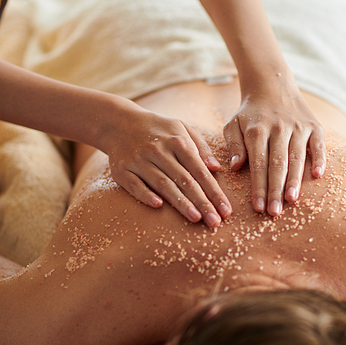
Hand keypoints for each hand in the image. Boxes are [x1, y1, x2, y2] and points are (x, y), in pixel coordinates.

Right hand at [101, 103, 231, 226]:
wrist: (119, 122)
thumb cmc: (159, 130)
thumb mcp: (183, 129)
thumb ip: (201, 147)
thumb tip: (216, 168)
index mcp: (178, 141)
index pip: (200, 170)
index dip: (214, 191)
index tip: (226, 210)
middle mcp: (159, 150)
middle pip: (184, 180)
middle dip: (202, 202)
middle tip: (215, 222)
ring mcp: (138, 160)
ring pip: (162, 183)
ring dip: (180, 202)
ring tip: (196, 218)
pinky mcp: (121, 169)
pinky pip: (134, 184)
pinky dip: (145, 194)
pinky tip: (158, 206)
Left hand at [223, 81, 325, 215]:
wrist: (273, 85)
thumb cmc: (251, 113)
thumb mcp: (234, 124)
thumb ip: (233, 145)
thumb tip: (236, 167)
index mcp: (257, 131)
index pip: (258, 164)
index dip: (258, 187)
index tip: (257, 208)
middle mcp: (279, 128)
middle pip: (277, 164)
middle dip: (275, 190)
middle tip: (274, 212)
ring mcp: (298, 127)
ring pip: (297, 157)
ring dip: (295, 180)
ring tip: (291, 200)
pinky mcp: (314, 126)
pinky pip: (318, 145)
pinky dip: (319, 159)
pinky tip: (317, 175)